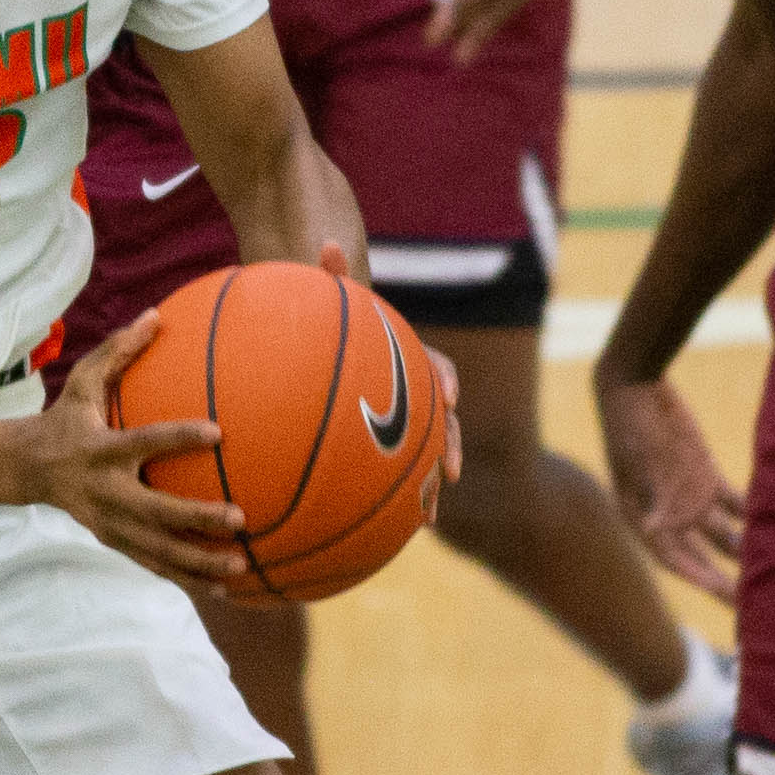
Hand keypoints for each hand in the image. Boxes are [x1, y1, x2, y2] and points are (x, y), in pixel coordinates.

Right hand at [29, 313, 251, 585]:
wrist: (24, 469)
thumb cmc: (65, 418)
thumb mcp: (82, 381)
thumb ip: (118, 351)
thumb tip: (156, 315)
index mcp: (100, 450)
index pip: (143, 442)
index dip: (177, 438)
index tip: (218, 433)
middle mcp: (105, 492)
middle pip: (155, 511)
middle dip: (196, 518)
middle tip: (239, 519)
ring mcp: (108, 523)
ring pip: (157, 550)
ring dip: (198, 562)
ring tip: (239, 568)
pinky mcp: (112, 542)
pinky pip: (152, 564)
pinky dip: (185, 578)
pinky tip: (222, 589)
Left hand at [312, 239, 460, 516]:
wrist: (332, 342)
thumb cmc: (331, 318)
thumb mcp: (332, 297)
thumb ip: (332, 274)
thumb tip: (325, 242)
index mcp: (407, 359)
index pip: (437, 367)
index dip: (445, 381)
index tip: (449, 399)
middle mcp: (414, 392)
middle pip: (440, 423)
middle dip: (446, 449)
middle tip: (447, 473)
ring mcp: (402, 421)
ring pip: (423, 456)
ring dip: (428, 486)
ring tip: (426, 519)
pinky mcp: (384, 445)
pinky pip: (393, 475)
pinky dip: (393, 500)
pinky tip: (383, 532)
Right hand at [595, 371, 744, 599]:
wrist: (635, 386)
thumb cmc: (629, 424)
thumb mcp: (639, 461)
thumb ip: (651, 495)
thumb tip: (653, 529)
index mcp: (644, 520)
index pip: (676, 560)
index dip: (700, 581)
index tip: (725, 597)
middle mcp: (669, 516)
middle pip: (703, 557)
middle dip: (727, 581)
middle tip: (755, 606)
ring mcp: (690, 497)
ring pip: (723, 535)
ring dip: (745, 552)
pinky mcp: (706, 476)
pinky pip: (734, 504)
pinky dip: (753, 515)